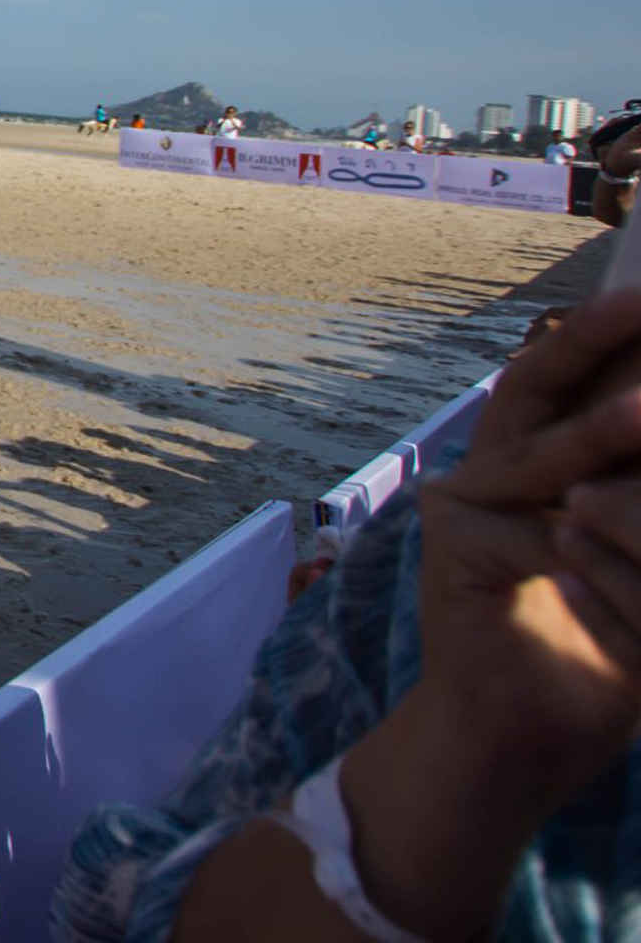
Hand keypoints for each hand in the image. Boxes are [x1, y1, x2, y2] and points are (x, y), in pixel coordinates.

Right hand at [413, 290, 640, 809]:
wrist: (524, 738)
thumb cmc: (598, 650)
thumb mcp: (639, 561)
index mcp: (534, 460)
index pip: (576, 380)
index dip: (613, 339)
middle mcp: (490, 470)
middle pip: (536, 384)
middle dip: (593, 338)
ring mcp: (464, 507)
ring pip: (541, 457)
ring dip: (601, 432)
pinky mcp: (454, 555)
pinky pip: (536, 540)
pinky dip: (590, 551)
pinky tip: (605, 563)